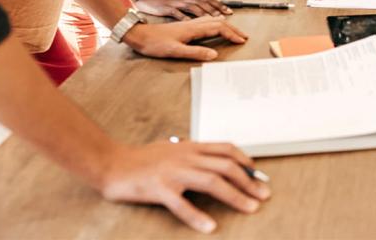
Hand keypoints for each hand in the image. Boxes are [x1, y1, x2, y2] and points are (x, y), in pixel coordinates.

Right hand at [100, 141, 269, 232]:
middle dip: (249, 181)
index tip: (259, 174)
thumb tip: (215, 160)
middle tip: (264, 195)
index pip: (226, 149)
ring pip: (212, 182)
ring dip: (235, 196)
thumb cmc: (142, 159)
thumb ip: (193, 154)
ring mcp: (173, 172)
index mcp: (190, 147)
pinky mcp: (159, 188)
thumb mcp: (172, 149)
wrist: (111, 163)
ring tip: (251, 207)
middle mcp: (186, 157)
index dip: (246, 161)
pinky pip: (181, 204)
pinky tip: (210, 227)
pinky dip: (197, 216)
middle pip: (225, 166)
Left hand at [123, 16, 247, 60]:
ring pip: (212, 20)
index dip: (231, 34)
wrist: (139, 35)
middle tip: (243, 36)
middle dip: (233, 29)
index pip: (218, 29)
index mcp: (193, 29)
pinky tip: (214, 25)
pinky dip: (215, 23)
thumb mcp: (175, 51)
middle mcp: (193, 24)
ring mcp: (189, 24)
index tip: (241, 40)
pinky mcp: (185, 26)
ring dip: (225, 25)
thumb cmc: (154, 43)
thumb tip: (214, 55)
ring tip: (234, 31)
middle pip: (218, 22)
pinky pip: (205, 21)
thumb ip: (195, 53)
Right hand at [135, 0, 230, 19]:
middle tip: (227, 17)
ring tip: (216, 20)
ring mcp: (177, 3)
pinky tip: (193, 24)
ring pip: (194, 8)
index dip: (220, 5)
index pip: (209, 0)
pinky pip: (178, 14)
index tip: (230, 12)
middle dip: (217, 11)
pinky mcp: (168, 9)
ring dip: (206, 14)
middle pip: (205, 4)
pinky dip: (186, 19)